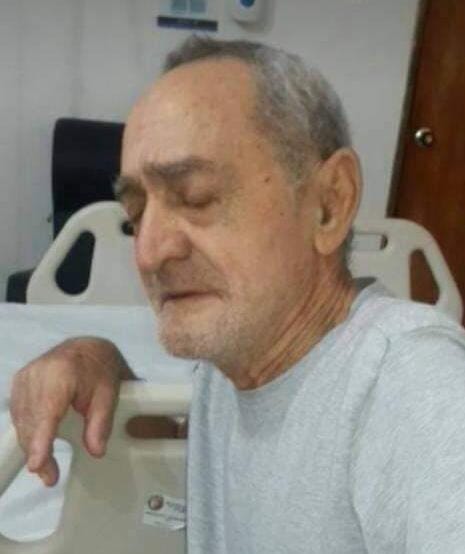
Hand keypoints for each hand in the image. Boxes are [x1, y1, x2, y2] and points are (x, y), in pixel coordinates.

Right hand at [9, 337, 134, 485]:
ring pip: (22, 421)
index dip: (41, 439)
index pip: (48, 411)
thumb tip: (96, 451)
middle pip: (31, 421)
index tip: (37, 464)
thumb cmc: (99, 371)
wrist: (87, 350)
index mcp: (62, 371)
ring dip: (31, 445)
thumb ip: (101, 423)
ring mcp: (25, 377)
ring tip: (48, 468)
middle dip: (38, 451)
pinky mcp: (19, 383)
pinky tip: (41, 445)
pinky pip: (19, 415)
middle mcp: (37, 372)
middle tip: (50, 476)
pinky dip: (29, 432)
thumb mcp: (109, 395)